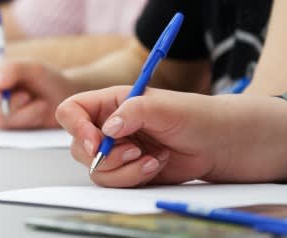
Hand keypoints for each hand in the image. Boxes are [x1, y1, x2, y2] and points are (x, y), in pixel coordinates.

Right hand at [0, 60, 77, 129]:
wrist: (65, 97)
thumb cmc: (47, 78)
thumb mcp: (34, 67)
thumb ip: (13, 70)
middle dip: (7, 103)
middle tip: (27, 96)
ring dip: (22, 111)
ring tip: (39, 101)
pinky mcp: (8, 125)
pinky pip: (11, 127)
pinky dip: (28, 119)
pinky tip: (39, 110)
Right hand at [56, 87, 232, 187]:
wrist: (215, 142)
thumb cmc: (192, 116)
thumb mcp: (162, 106)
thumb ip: (132, 111)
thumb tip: (108, 129)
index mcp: (109, 103)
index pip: (72, 111)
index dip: (76, 128)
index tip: (95, 143)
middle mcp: (107, 127)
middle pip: (79, 147)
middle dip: (105, 157)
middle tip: (133, 152)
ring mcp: (116, 151)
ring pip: (97, 170)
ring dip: (124, 170)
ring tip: (152, 158)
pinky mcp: (127, 171)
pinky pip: (115, 182)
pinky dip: (135, 177)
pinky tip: (156, 165)